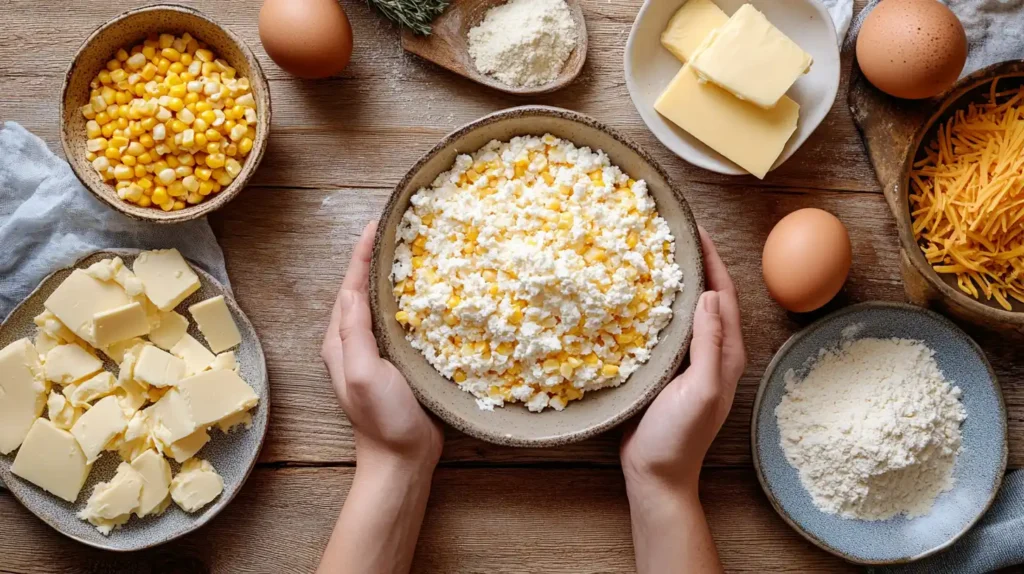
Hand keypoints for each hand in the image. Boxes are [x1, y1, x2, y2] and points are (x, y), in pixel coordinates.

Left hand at [321, 221, 443, 472]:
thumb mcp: (363, 373)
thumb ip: (355, 333)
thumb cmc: (383, 418)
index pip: (349, 287)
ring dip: (393, 278)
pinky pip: (400, 321)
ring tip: (413, 252)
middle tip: (398, 230)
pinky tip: (428, 293)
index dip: (361, 255)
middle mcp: (355, 343)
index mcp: (341, 341)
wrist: (402, 459)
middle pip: (362, 290)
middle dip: (376, 259)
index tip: (376, 225)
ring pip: (382, 304)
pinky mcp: (399, 362)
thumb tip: (354, 290)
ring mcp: (377, 353)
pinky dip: (410, 301)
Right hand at [621, 228, 744, 494]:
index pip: (724, 294)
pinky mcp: (668, 368)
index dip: (712, 259)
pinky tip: (639, 296)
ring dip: (677, 281)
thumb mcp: (699, 389)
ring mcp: (690, 360)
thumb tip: (708, 294)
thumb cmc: (679, 436)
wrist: (656, 473)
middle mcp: (713, 352)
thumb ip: (709, 344)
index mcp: (727, 353)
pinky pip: (668, 327)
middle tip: (671, 233)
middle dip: (695, 262)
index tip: (694, 228)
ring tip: (655, 255)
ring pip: (687, 309)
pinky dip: (659, 306)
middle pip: (708, 296)